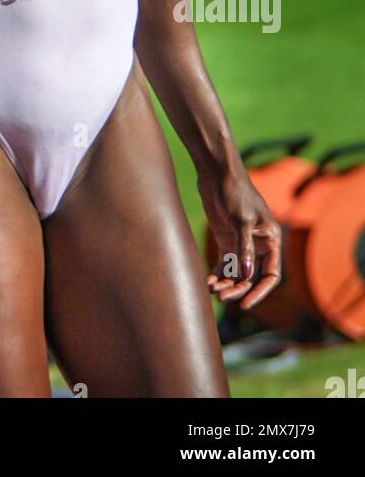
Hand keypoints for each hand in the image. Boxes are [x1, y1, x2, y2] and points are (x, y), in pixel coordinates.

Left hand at [197, 162, 281, 310]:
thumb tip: (247, 276)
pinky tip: (207, 281)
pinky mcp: (226, 238)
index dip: (259, 291)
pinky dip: (217, 273)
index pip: (271, 275)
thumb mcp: (241, 220)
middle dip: (237, 289)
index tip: (244, 305)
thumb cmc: (234, 191)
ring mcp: (241, 242)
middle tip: (221, 297)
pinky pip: (224, 263)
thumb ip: (244, 249)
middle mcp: (258, 244)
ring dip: (225, 283)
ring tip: (211, 289)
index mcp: (271, 239)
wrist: (216, 171)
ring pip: (236, 272)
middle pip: (251, 276)